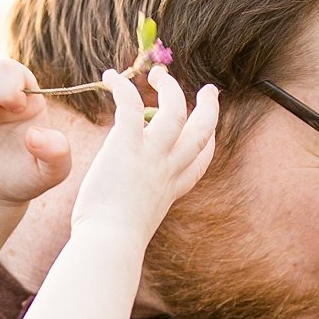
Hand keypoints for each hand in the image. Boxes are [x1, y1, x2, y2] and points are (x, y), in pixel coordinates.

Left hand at [68, 64, 217, 242]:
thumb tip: (119, 214)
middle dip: (209, 107)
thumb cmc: (111, 244)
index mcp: (171, 190)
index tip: (210, 131)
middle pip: (202, 131)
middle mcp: (167, 170)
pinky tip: (110, 77)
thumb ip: (135, 209)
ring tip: (159, 74)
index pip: (200, 162)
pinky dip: (122, 88)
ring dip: (170, 88)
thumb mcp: (133, 225)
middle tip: (209, 89)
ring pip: (175, 110)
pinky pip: (131, 106)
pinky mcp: (127, 146)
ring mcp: (151, 156)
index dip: (209, 142)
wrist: (109, 245)